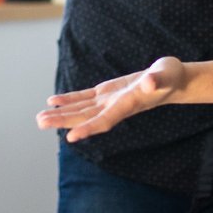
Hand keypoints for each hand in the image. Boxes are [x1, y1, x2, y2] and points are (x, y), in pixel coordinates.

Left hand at [37, 57, 187, 141]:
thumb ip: (157, 79)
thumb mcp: (166, 74)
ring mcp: (109, 101)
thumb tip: (149, 83)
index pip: (105, 120)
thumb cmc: (171, 77)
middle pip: (86, 117)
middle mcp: (115, 107)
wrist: (173, 81)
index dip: (88, 129)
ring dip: (61, 113)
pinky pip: (84, 98)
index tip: (70, 138)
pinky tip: (53, 101)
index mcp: (127, 105)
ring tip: (39, 118)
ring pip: (81, 110)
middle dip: (63, 120)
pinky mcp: (107, 92)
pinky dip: (69, 100)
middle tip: (40, 122)